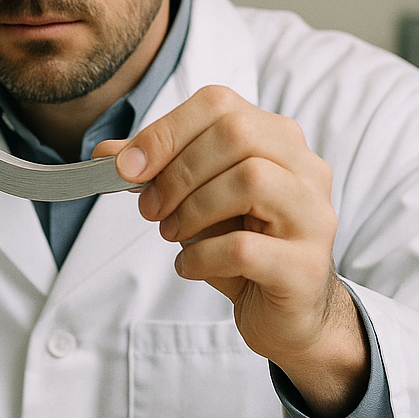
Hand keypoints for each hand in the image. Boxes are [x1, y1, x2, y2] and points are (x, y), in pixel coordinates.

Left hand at [94, 85, 366, 417]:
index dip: (165, 131)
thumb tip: (105, 153)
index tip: (126, 168)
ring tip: (171, 233)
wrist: (287, 312)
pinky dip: (202, 257)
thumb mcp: (194, 201)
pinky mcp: (305, 265)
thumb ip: (156, 171)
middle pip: (237, 135)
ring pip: (251, 180)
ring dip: (192, 209)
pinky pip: (245, 248)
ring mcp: (312, 215)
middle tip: (150, 209)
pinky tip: (190, 266)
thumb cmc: (242, 246)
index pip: (219, 104)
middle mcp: (305, 168)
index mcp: (276, 139)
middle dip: (178, 172)